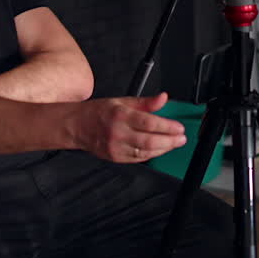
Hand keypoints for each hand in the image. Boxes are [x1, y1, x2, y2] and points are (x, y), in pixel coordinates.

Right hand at [67, 92, 187, 162]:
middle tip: (181, 138)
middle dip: (169, 141)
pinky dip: (151, 154)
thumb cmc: (99, 112)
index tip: (179, 127)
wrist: (77, 126)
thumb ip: (146, 102)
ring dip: (163, 149)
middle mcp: (118, 133)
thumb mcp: (122, 101)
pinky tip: (160, 149)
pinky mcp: (116, 158)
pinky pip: (138, 159)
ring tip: (174, 143)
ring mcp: (116, 148)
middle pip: (149, 141)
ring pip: (145, 152)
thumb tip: (163, 98)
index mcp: (120, 115)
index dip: (167, 126)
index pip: (149, 123)